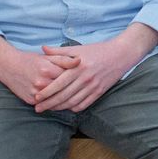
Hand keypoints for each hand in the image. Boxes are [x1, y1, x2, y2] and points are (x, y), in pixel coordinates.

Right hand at [0, 36, 79, 105]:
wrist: (8, 66)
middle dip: (73, 91)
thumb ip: (64, 59)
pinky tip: (63, 104)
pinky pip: (46, 105)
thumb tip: (80, 61)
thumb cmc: (30, 60)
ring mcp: (34, 93)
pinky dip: (54, 105)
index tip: (84, 77)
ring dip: (65, 100)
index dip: (77, 77)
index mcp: (47, 69)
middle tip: (83, 90)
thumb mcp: (47, 57)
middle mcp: (41, 82)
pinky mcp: (29, 100)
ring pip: (55, 100)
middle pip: (63, 90)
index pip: (68, 77)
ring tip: (76, 98)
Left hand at [34, 23, 157, 112]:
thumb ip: (59, 51)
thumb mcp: (78, 49)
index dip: (46, 92)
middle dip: (49, 104)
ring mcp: (93, 86)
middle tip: (37, 109)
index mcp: (78, 67)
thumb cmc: (97, 50)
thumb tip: (42, 48)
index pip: (58, 83)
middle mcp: (85, 78)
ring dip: (59, 108)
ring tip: (49, 109)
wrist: (121, 54)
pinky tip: (66, 108)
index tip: (36, 98)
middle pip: (63, 96)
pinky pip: (84, 104)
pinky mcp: (99, 92)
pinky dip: (74, 108)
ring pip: (73, 102)